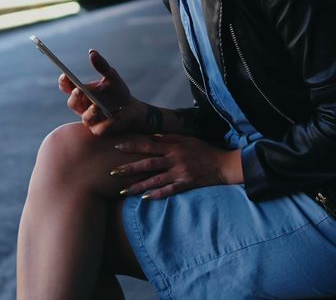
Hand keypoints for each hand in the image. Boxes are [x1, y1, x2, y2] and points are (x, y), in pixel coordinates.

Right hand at [59, 49, 142, 135]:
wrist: (131, 109)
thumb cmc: (117, 92)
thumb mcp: (111, 76)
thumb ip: (102, 65)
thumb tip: (92, 52)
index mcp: (81, 92)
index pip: (67, 87)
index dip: (64, 82)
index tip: (65, 75)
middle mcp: (82, 106)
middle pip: (72, 103)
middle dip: (75, 97)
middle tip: (79, 90)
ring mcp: (90, 119)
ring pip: (85, 118)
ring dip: (90, 111)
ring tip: (96, 106)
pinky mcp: (100, 130)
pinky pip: (100, 128)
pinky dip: (107, 122)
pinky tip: (114, 116)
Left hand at [110, 134, 242, 199]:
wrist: (223, 164)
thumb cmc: (204, 150)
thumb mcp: (187, 139)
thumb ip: (169, 138)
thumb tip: (153, 136)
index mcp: (173, 147)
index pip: (148, 145)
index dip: (132, 146)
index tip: (117, 147)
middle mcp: (174, 160)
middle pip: (148, 164)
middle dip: (129, 168)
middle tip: (112, 172)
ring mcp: (180, 173)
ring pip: (155, 180)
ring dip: (137, 186)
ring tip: (122, 191)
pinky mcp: (186, 184)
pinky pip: (169, 191)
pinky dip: (157, 194)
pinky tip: (145, 198)